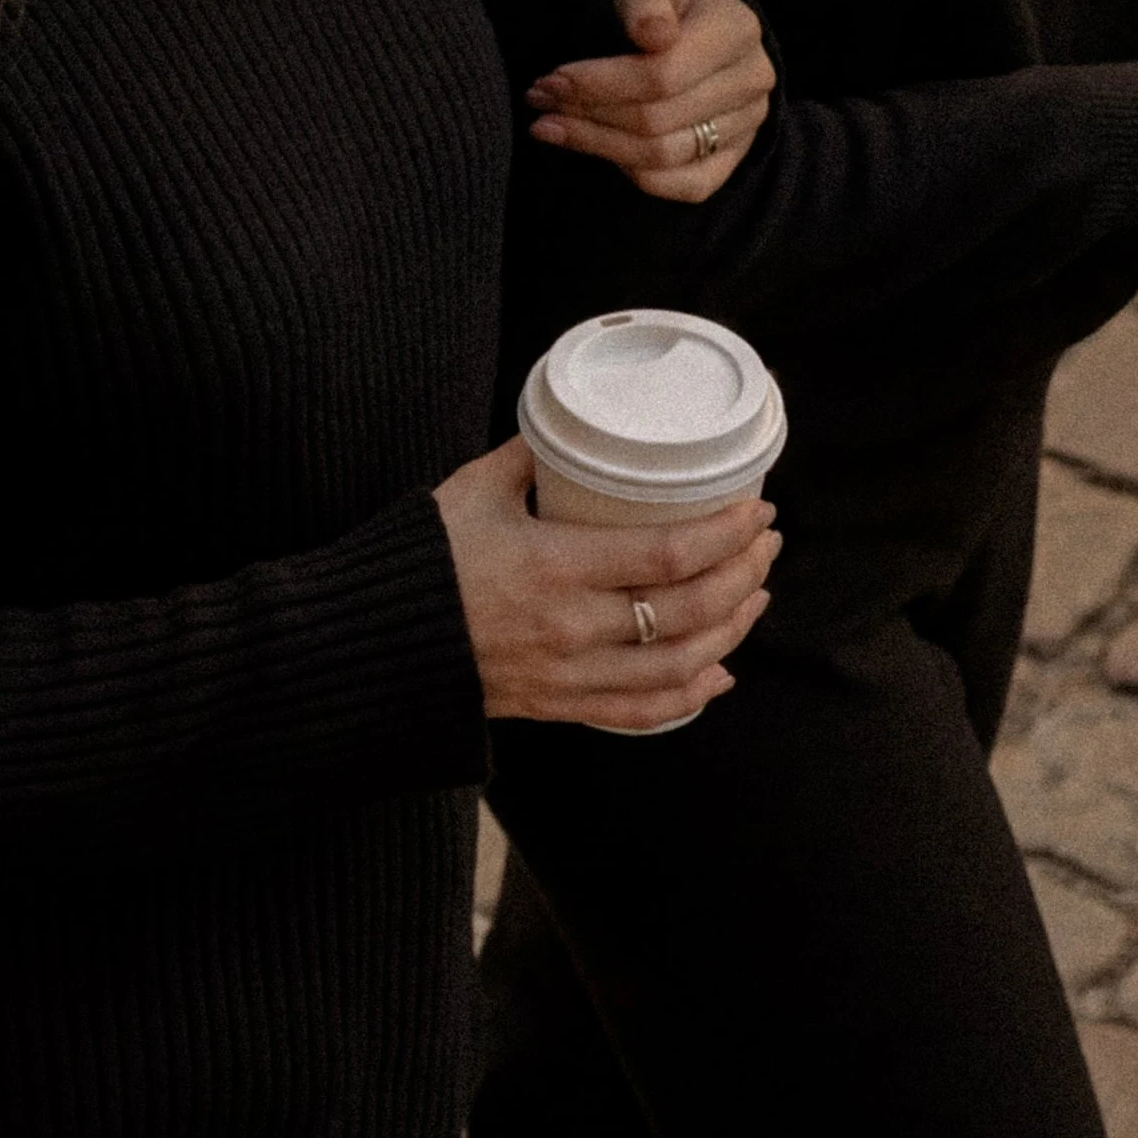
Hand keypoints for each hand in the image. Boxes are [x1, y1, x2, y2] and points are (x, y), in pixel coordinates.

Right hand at [433, 436, 778, 730]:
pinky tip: (718, 672)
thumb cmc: (420, 560)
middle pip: (687, 610)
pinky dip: (690, 695)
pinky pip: (641, 710)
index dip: (724, 534)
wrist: (371, 645)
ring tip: (754, 594)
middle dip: (742, 574)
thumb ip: (531, 457)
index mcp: (554, 566)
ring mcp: (570, 675)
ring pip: (679, 665)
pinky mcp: (560, 706)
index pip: (666, 555)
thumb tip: (574, 426)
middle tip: (765, 541)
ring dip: (731, 630)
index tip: (756, 509)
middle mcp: (573, 628)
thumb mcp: (474, 490)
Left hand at [527, 0, 774, 203]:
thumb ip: (644, 3)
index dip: (599, 83)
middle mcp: (752, 81)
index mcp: (736, 30)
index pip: (661, 75)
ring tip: (550, 125)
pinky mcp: (734, 157)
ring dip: (596, 144)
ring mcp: (747, 125)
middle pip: (656, 120)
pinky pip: (686, 186)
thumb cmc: (663, 3)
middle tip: (539, 100)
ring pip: (663, 156)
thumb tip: (654, 35)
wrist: (697, 25)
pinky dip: (633, 174)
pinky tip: (596, 147)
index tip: (551, 79)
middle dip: (586, 113)